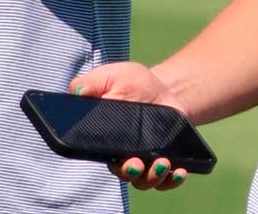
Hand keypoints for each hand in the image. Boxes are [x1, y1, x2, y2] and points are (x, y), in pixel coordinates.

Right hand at [68, 64, 190, 191]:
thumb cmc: (132, 82)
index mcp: (105, 138)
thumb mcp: (112, 76)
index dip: (109, 160)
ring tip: (163, 163)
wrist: (164, 88)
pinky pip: (167, 180)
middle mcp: (123, 155)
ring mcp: (145, 161)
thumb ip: (93, 83)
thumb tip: (77, 91)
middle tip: (137, 164)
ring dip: (153, 177)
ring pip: (144, 180)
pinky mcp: (166, 161)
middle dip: (130, 172)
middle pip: (123, 173)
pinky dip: (173, 180)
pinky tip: (180, 171)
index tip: (118, 158)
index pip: (102, 155)